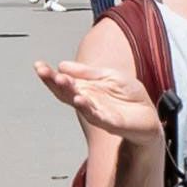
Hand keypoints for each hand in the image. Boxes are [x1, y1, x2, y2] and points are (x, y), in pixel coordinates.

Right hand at [35, 58, 164, 144]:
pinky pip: (97, 115)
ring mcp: (98, 113)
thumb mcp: (109, 76)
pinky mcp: (112, 122)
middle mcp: (88, 102)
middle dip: (54, 82)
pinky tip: (80, 99)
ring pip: (79, 103)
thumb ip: (87, 72)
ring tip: (60, 80)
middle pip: (66, 92)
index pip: (64, 82)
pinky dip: (87, 108)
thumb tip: (62, 65)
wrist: (149, 116)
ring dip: (69, 92)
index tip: (38, 65)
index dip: (50, 75)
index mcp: (86, 89)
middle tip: (44, 71)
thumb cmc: (129, 97)